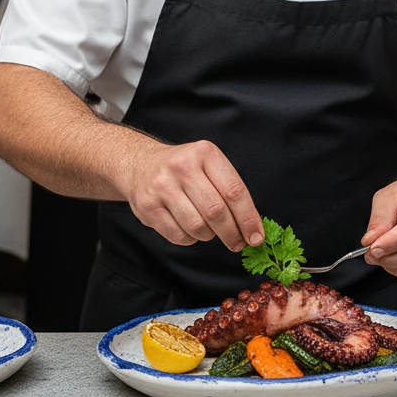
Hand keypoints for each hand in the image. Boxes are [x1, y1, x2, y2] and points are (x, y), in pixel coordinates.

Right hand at [122, 139, 262, 250]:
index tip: (256, 237)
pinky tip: (190, 229)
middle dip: (232, 233)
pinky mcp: (148, 205)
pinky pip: (178, 235)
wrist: (141, 164)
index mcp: (205, 153)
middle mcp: (182, 166)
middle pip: (216, 211)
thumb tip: (252, 228)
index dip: (248, 218)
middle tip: (238, 243)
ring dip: (209, 235)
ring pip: (197, 226)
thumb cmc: (184, 169)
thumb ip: (229, 190)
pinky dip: (190, 239)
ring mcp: (162, 185)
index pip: (234, 190)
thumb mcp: (208, 165)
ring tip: (209, 231)